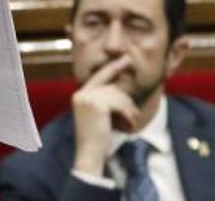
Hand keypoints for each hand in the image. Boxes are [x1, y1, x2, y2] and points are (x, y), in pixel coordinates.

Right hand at [70, 55, 140, 175]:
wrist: (89, 155)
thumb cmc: (97, 140)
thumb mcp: (99, 117)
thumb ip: (104, 102)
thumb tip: (121, 90)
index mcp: (79, 96)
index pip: (99, 77)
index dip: (113, 67)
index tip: (125, 59)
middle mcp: (81, 94)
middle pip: (112, 87)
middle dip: (127, 101)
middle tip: (134, 115)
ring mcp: (87, 98)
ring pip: (118, 96)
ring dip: (129, 110)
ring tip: (131, 123)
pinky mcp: (96, 104)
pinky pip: (120, 103)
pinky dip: (128, 115)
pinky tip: (128, 126)